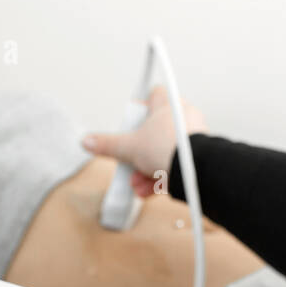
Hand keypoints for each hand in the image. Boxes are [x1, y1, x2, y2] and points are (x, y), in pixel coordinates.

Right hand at [81, 86, 205, 195]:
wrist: (194, 170)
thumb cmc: (169, 149)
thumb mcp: (128, 147)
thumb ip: (107, 144)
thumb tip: (88, 141)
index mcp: (167, 104)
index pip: (152, 96)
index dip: (138, 111)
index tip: (128, 125)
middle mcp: (182, 117)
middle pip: (153, 131)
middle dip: (138, 152)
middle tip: (129, 161)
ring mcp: (192, 137)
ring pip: (163, 151)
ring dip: (146, 169)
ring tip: (137, 182)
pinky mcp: (197, 156)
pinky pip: (174, 164)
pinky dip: (161, 177)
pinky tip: (148, 190)